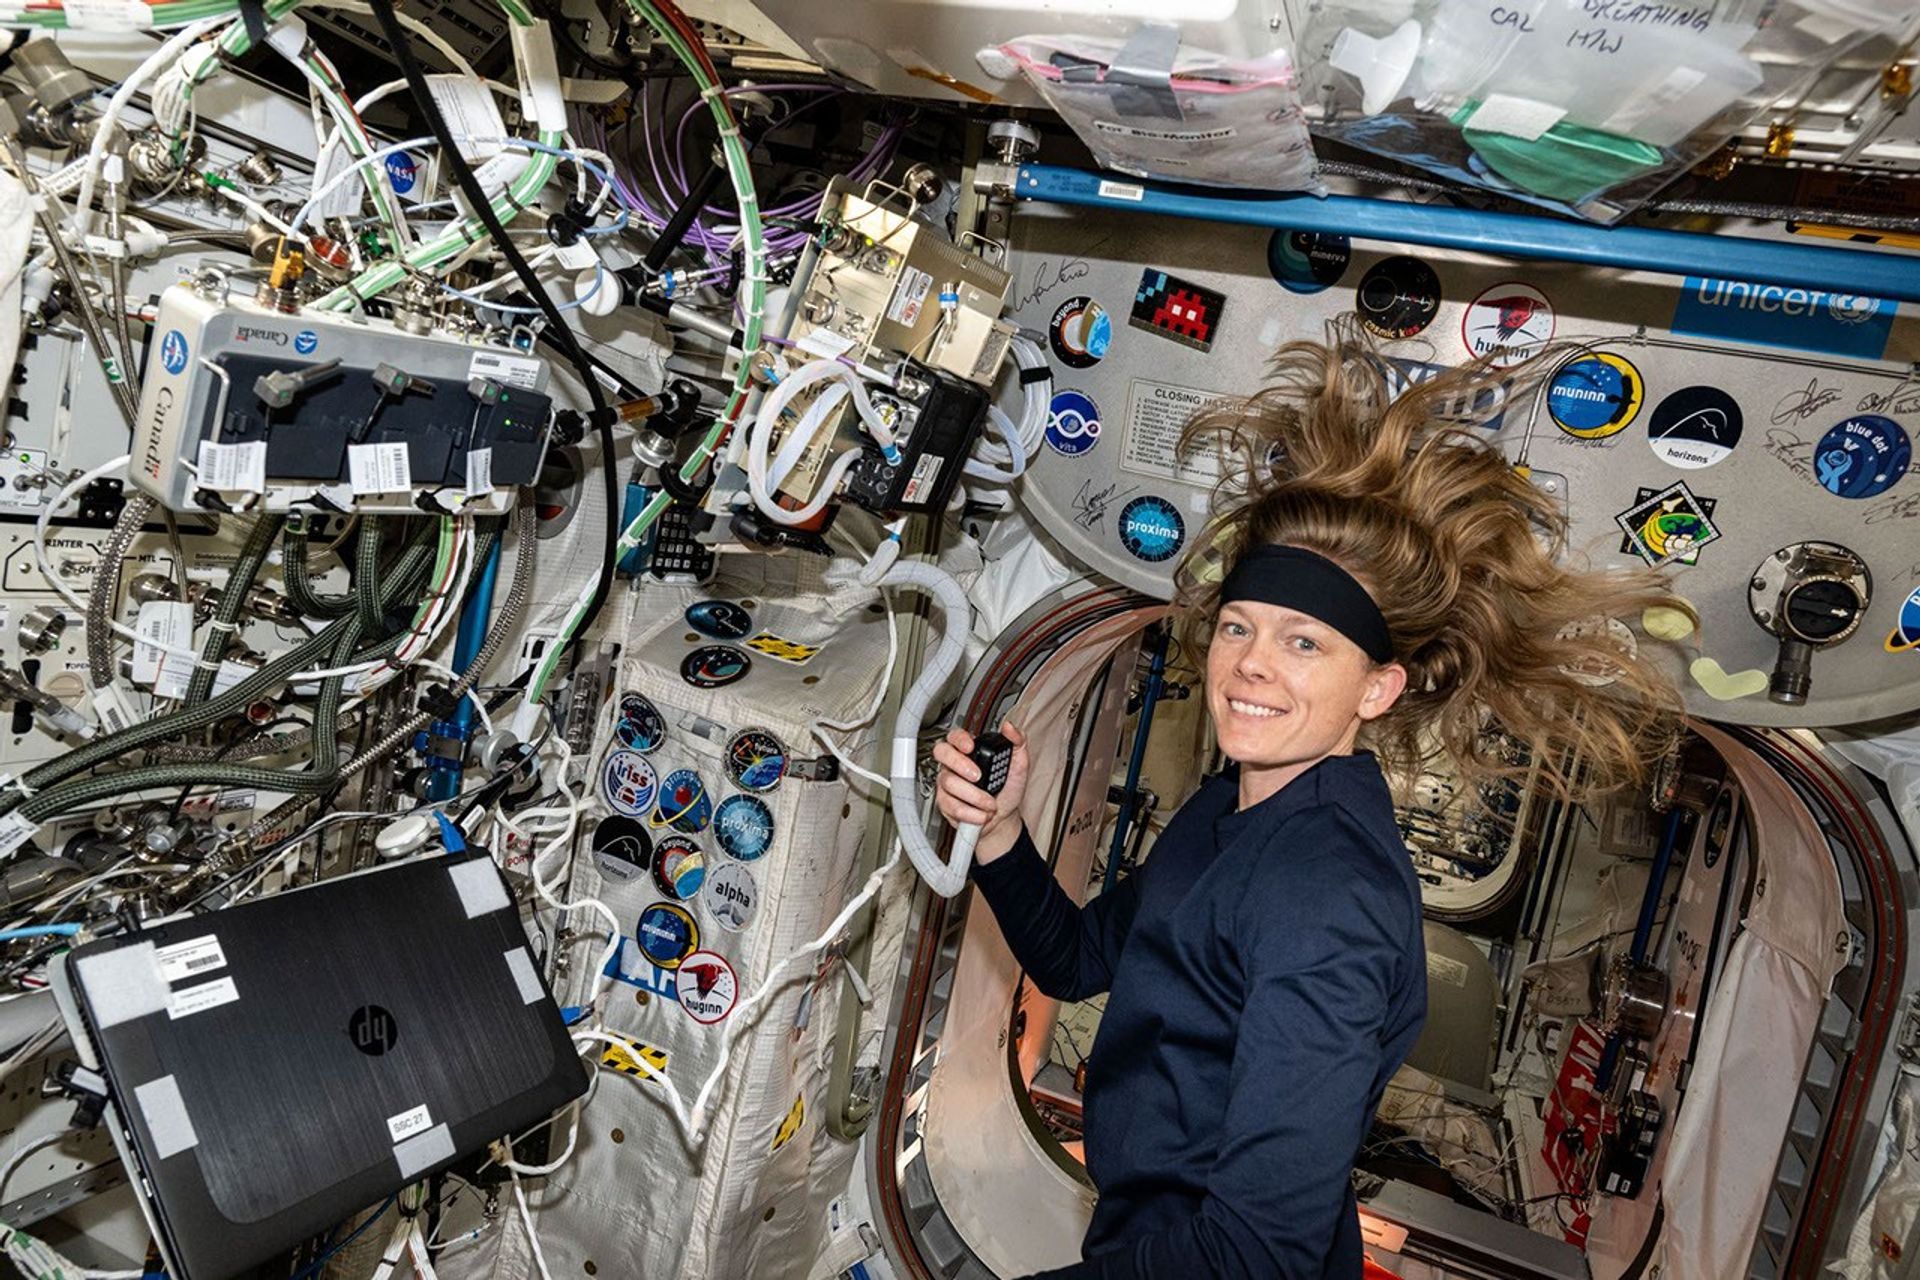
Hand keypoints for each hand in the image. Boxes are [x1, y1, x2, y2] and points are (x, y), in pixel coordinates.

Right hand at [931, 721, 1029, 863]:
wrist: (1004, 817)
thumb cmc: (1008, 789)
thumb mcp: (1019, 764)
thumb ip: (1017, 741)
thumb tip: (1010, 727)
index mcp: (971, 750)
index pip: (955, 735)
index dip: (959, 739)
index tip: (970, 747)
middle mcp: (955, 764)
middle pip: (941, 752)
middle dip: (959, 763)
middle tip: (978, 776)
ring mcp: (947, 783)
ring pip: (949, 783)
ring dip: (975, 796)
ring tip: (990, 803)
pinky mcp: (945, 803)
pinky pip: (951, 806)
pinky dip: (971, 813)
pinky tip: (982, 814)